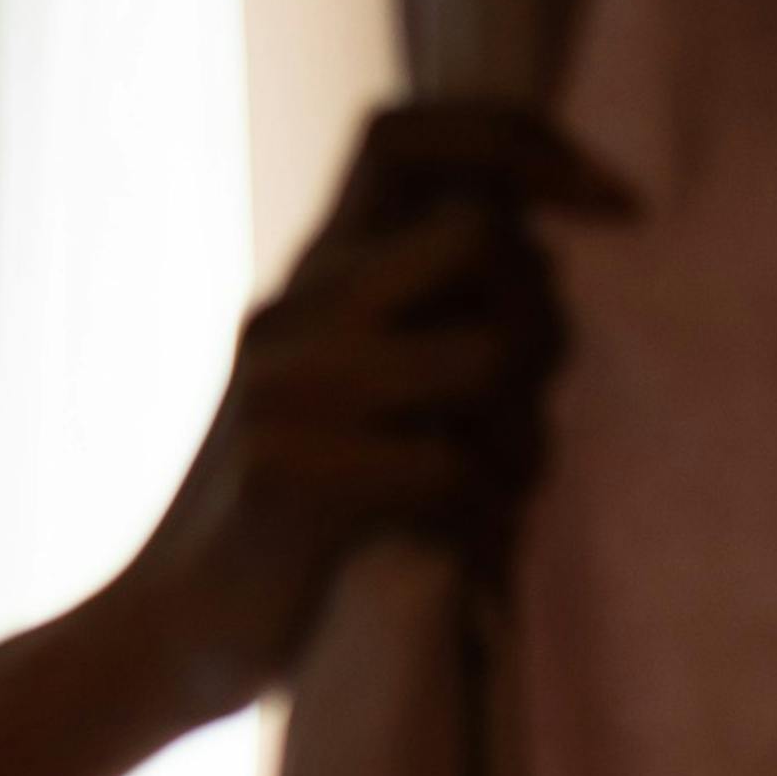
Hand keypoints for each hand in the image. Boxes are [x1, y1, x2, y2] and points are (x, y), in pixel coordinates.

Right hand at [102, 99, 630, 722]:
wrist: (163, 642)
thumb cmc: (293, 532)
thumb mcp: (352, 394)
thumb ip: (424, 318)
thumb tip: (544, 259)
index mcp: (312, 280)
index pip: (405, 132)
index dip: (520, 138)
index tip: (612, 206)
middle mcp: (294, 312)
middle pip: (479, 236)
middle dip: (545, 320)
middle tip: (531, 420)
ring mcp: (283, 389)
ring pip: (483, 355)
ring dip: (523, 440)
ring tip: (495, 501)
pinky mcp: (285, 476)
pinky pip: (449, 468)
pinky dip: (485, 523)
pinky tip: (464, 564)